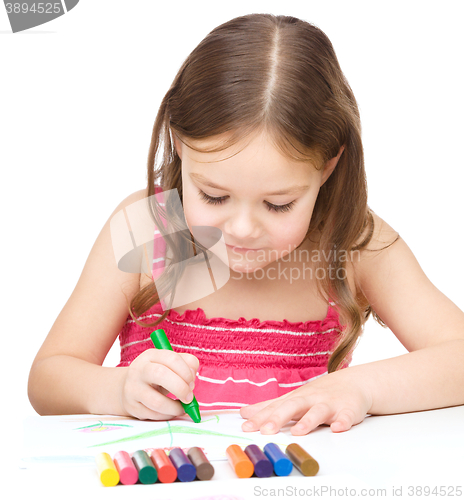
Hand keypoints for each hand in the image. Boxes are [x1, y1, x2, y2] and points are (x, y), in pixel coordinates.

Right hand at [120, 348, 198, 419]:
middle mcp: (139, 369)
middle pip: (161, 374)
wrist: (128, 387)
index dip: (187, 372)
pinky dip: (167, 415)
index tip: (192, 382)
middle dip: (181, 388)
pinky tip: (171, 411)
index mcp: (151, 355)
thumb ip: (186, 364)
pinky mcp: (132, 406)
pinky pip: (153, 415)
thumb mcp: (169, 364)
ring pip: (157, 401)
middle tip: (189, 397)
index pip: (172, 359)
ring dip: (175, 407)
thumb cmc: (156, 375)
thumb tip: (193, 375)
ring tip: (182, 407)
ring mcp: (133, 389)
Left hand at [240, 369, 372, 434]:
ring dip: (308, 421)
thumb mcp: (293, 399)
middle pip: (293, 406)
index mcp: (295, 399)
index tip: (246, 427)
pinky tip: (338, 428)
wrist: (352, 382)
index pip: (275, 408)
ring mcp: (329, 404)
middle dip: (279, 418)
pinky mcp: (348, 409)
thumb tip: (244, 413)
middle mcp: (310, 400)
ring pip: (318, 412)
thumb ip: (269, 407)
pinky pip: (346, 416)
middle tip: (266, 430)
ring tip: (297, 431)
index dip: (260, 417)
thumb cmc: (318, 394)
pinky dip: (343, 421)